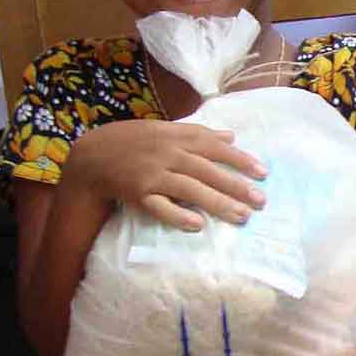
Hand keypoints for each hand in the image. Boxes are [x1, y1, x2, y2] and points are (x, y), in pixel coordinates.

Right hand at [60, 118, 267, 229]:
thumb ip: (198, 134)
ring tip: (242, 216)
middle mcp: (167, 154)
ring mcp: (152, 174)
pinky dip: (178, 215)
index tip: (263, 173)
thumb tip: (231, 135)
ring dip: (217, 203)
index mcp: (176, 137)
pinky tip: (198, 225)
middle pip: (207, 170)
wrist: (92, 156)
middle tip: (261, 201)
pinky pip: (160, 206)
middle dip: (236, 186)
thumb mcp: (165, 130)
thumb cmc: (134, 142)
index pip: (214, 148)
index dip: (240, 160)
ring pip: (190, 189)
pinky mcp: (138, 194)